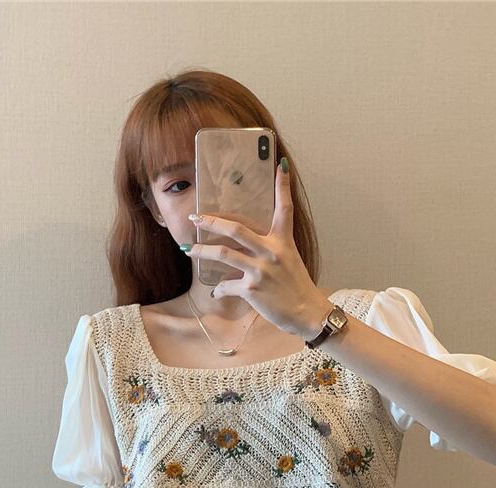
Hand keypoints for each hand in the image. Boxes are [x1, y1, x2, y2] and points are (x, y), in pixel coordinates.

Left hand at [184, 158, 332, 338]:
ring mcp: (261, 270)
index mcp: (283, 241)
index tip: (279, 166)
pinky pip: (227, 285)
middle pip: (236, 229)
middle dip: (212, 221)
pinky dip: (219, 290)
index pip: (285, 208)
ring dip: (202, 252)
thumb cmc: (297, 287)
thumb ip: (271, 248)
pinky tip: (216, 292)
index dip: (283, 186)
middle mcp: (272, 252)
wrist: (307, 313)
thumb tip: (246, 246)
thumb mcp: (290, 260)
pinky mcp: (252, 289)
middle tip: (195, 217)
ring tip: (189, 250)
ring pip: (223, 254)